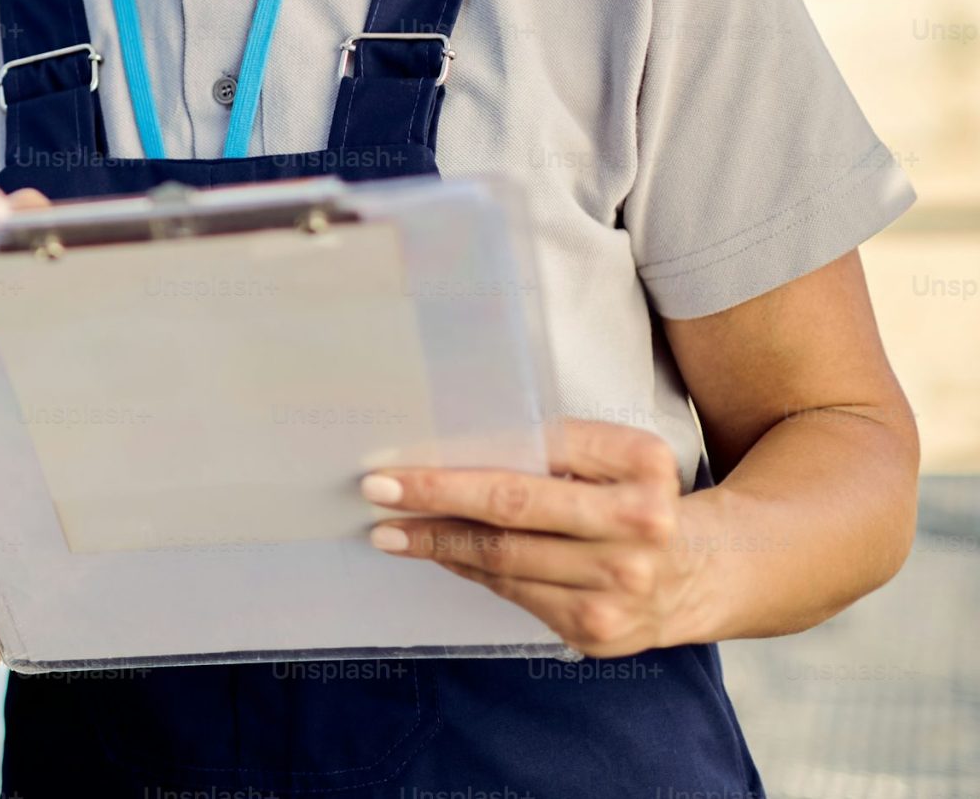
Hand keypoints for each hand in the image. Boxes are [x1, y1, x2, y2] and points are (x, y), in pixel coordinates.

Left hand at [363, 419, 707, 656]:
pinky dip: (472, 571)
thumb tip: (453, 456)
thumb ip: (552, 449)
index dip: (462, 462)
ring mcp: (621, 587)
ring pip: (505, 560)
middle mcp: (639, 527)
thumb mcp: (614, 456)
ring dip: (439, 543)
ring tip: (391, 531)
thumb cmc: (636, 498)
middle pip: (513, 510)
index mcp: (642, 465)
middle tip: (378, 490)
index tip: (400, 461)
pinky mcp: (600, 631)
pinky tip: (442, 555)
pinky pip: (516, 594)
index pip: (534, 455)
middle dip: (435, 499)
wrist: (702, 571)